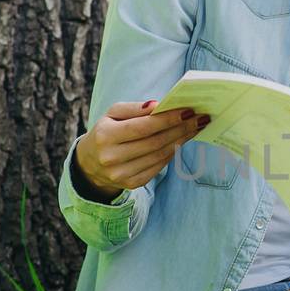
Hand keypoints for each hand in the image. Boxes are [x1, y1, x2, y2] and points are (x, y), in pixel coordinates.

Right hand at [74, 99, 210, 199]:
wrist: (90, 163)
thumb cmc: (107, 131)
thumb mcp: (112, 114)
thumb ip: (134, 108)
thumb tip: (158, 106)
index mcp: (106, 136)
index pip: (143, 127)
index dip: (167, 119)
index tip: (188, 111)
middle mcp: (112, 157)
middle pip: (155, 142)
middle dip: (180, 129)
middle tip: (199, 119)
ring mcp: (121, 174)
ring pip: (159, 155)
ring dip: (180, 141)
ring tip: (195, 128)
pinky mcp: (131, 184)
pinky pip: (158, 167)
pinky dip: (171, 153)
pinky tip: (181, 142)